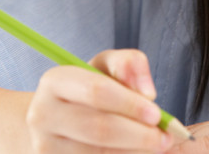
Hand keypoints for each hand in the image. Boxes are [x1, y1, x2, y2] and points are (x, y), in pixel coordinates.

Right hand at [26, 49, 174, 152]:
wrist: (55, 123)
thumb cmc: (87, 91)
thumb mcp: (105, 68)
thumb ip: (129, 64)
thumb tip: (148, 92)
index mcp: (55, 81)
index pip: (97, 91)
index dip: (131, 104)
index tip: (157, 114)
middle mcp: (43, 114)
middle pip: (99, 129)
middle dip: (139, 135)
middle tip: (165, 138)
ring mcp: (45, 146)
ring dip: (135, 152)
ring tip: (155, 147)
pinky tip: (136, 153)